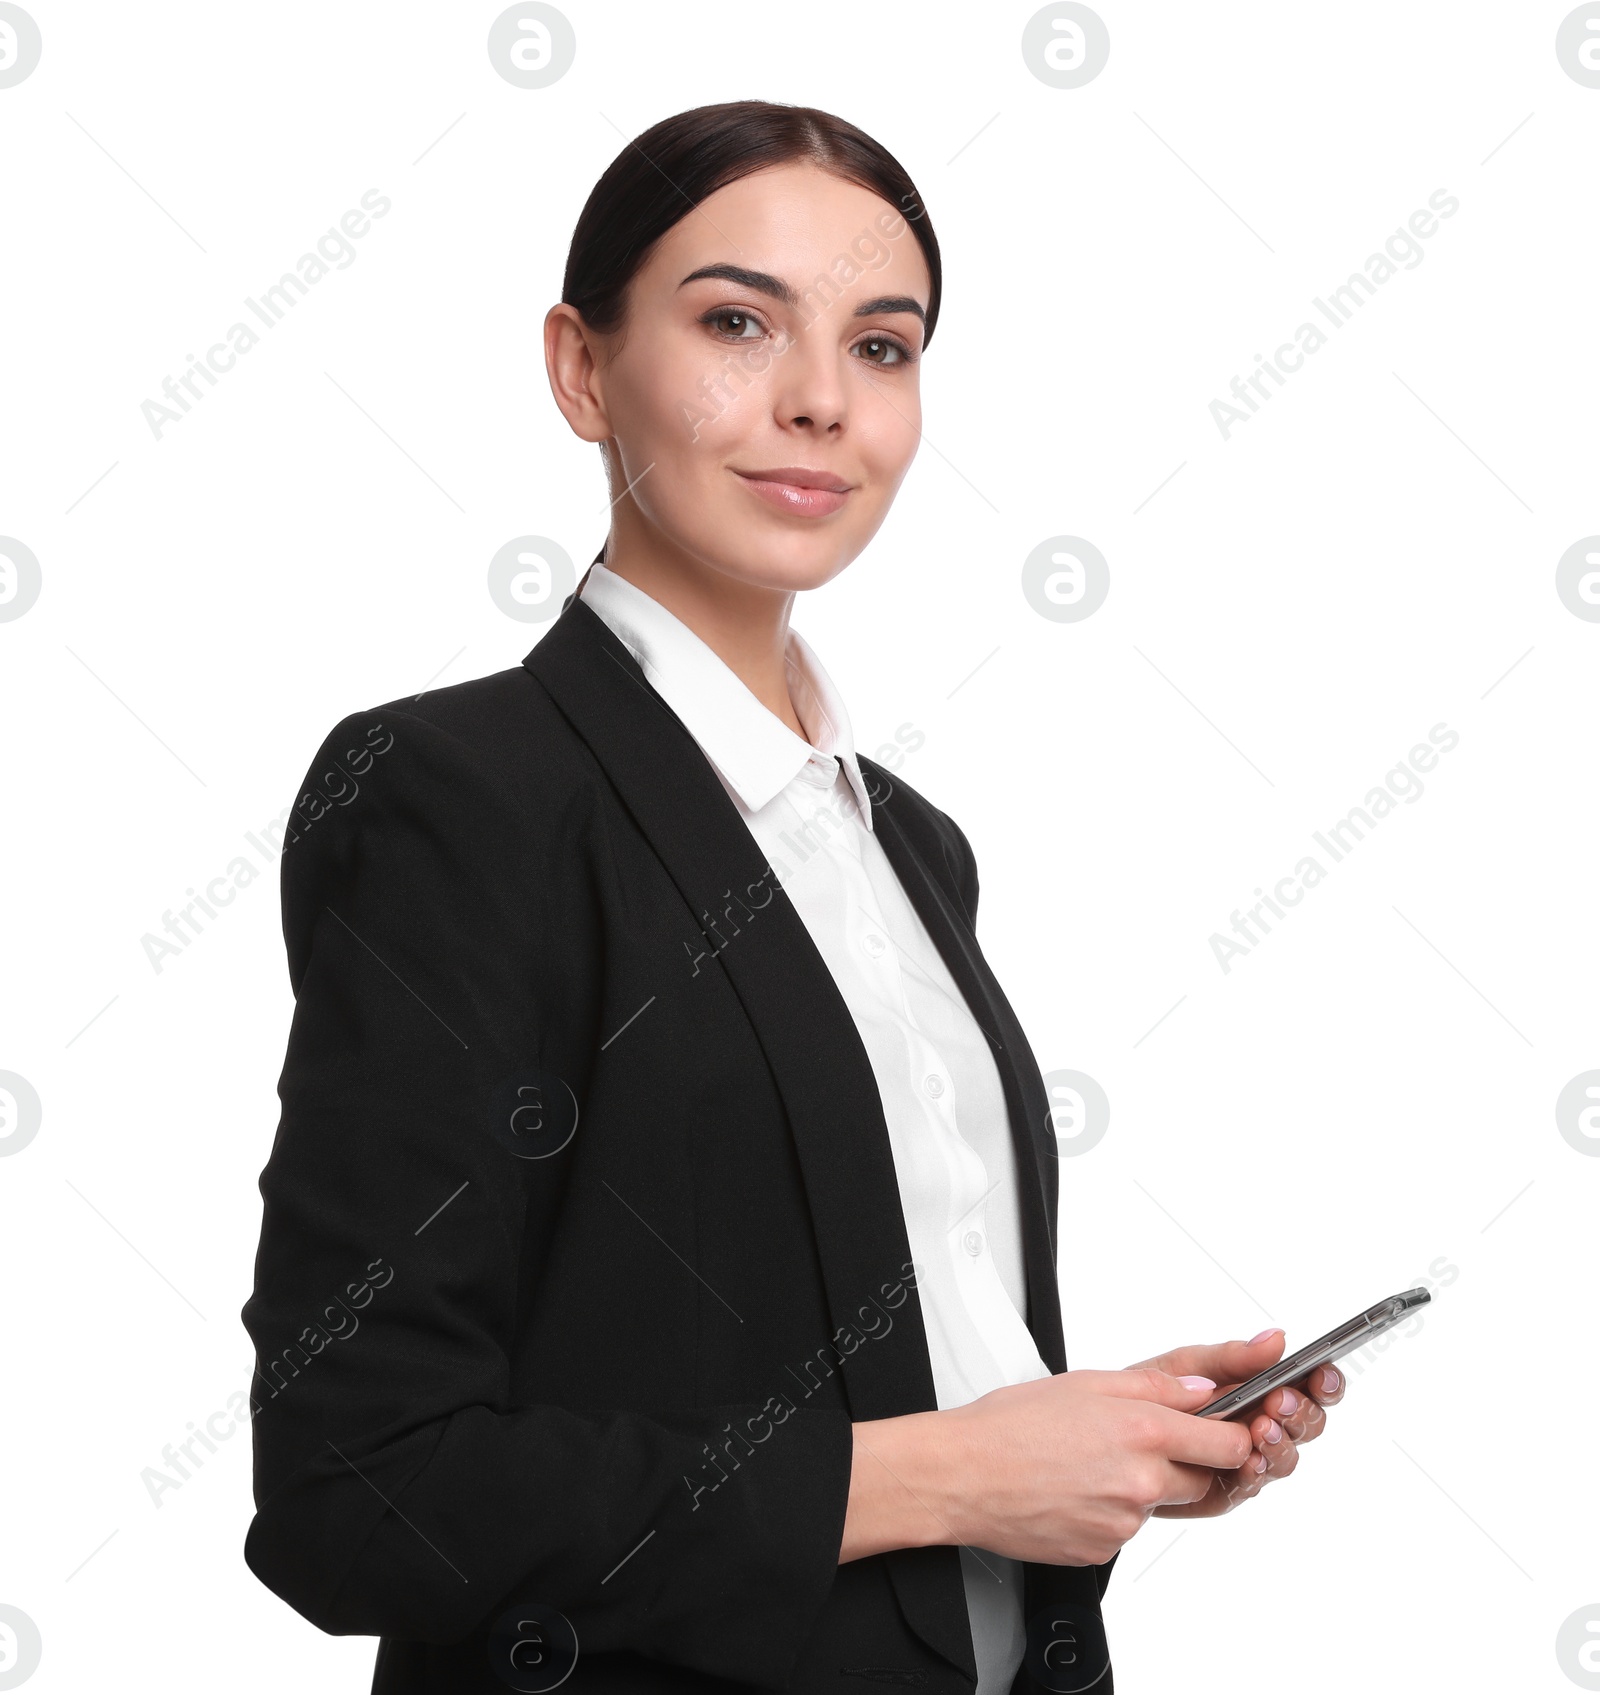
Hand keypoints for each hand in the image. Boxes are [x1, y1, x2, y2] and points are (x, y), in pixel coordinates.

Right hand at [842, 1366, 1254, 1567]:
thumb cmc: (1011, 1424)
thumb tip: (1202, 1390)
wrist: (962, 1474)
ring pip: (1161, 1503)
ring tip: (1095, 1460)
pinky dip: (1113, 1509)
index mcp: (1143, 1430)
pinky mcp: (1103, 1550)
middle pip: (1203, 1480)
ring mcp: (1124, 1522)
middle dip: (1187, 1461)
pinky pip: (1127, 1528)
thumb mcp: (1088, 1381)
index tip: (1225, 1428)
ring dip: (1146, 1484)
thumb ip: (1157, 1384)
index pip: (1229, 1443)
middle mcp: (1141, 1481)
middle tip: (1144, 1440)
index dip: (1233, 1435)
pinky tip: (1078, 1486)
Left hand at [1122, 1333, 1346, 1518]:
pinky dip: (1254, 1472)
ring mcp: (1245, 1460)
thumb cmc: (1149, 1393)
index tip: (1322, 1374)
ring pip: (1284, 1459)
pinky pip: (1249, 1485)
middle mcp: (1259, 1426)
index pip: (1306, 1387)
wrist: (1105, 1432)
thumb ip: (1232, 1357)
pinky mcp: (1223, 1490)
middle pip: (1305, 1425)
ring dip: (1280, 1444)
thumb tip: (1277, 1338)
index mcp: (1257, 1391)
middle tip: (1281, 1401)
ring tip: (1262, 1427)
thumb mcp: (1186, 1365)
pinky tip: (1250, 1460)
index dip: (1324, 1382)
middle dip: (1300, 1413)